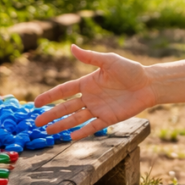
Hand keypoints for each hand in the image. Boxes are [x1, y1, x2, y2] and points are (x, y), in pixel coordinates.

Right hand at [33, 45, 155, 140]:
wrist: (148, 84)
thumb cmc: (130, 70)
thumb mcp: (109, 61)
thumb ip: (90, 57)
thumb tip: (72, 47)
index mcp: (87, 83)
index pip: (64, 91)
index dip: (50, 96)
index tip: (36, 103)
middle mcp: (90, 97)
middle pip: (66, 107)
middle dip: (51, 114)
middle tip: (36, 122)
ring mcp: (98, 109)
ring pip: (76, 119)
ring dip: (62, 125)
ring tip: (48, 131)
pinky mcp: (109, 118)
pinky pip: (92, 127)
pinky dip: (82, 132)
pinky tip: (70, 137)